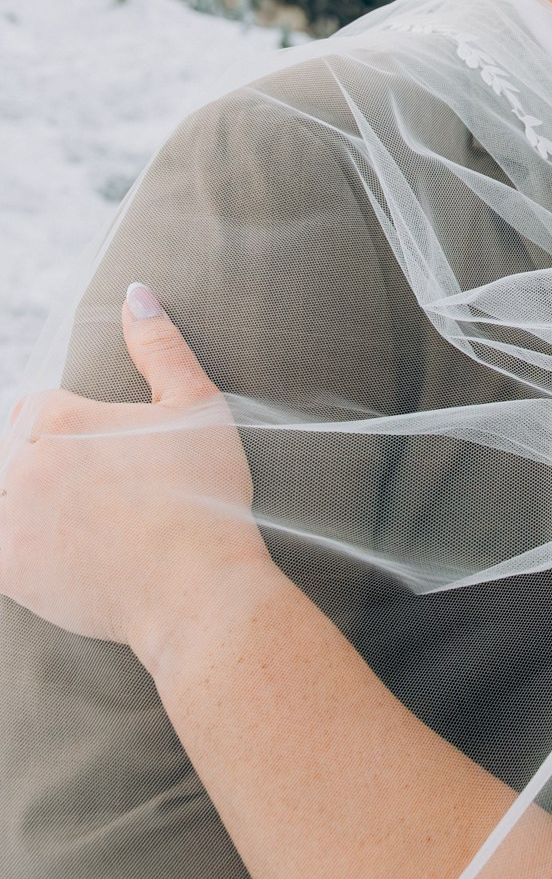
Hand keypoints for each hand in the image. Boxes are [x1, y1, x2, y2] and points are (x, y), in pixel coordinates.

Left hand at [0, 285, 273, 671]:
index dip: (69, 428)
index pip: (33, 408)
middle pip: (14, 453)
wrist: (198, 586)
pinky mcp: (7, 571)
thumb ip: (159, 346)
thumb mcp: (195, 405)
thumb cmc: (205, 494)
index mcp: (60, 416)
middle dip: (47, 467)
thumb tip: (135, 292)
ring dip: (28, 507)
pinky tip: (61, 555)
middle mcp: (24, 464)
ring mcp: (10, 520)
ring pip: (4, 498)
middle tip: (99, 495)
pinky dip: (19, 551)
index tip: (103, 455)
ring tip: (81, 526)